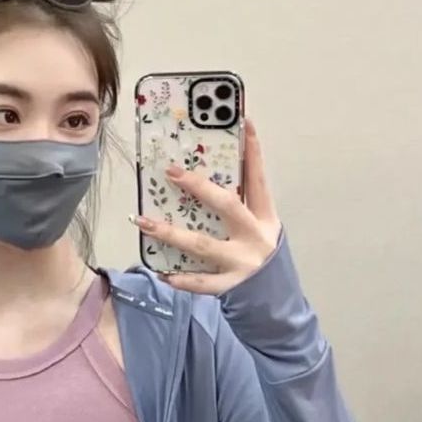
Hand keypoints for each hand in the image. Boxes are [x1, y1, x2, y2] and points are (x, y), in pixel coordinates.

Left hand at [131, 118, 281, 294]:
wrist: (276, 299)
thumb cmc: (258, 253)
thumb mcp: (259, 226)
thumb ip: (240, 206)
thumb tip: (202, 180)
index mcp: (265, 217)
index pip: (258, 179)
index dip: (253, 151)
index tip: (244, 122)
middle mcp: (255, 236)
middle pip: (227, 206)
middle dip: (199, 188)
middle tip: (172, 172)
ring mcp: (242, 262)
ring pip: (203, 245)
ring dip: (171, 234)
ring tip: (145, 222)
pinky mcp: (230, 285)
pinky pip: (201, 282)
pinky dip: (181, 278)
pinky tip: (162, 272)